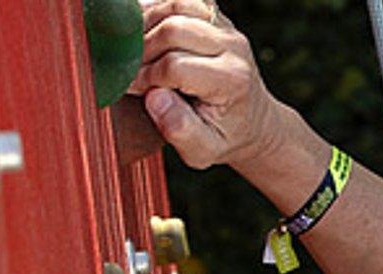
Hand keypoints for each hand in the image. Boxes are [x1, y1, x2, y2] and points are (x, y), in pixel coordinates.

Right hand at [133, 0, 282, 170]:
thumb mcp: (204, 151)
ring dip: (145, 25)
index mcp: (231, 81)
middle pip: (173, 30)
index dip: (145, 77)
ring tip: (135, 53)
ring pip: (173, 6)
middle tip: (129, 71)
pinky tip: (146, 34)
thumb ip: (180, 129)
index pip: (175, 66)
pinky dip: (156, 10)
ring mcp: (225, 27)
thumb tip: (154, 97)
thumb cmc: (224, 139)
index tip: (130, 89)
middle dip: (142, 50)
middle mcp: (233, 48)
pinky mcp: (215, 15)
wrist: (253, 124)